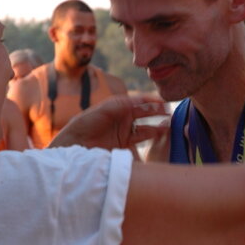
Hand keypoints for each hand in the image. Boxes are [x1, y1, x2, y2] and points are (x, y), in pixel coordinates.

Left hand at [50, 92, 168, 150]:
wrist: (75, 145)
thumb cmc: (86, 123)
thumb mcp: (103, 110)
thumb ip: (121, 105)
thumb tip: (140, 101)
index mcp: (118, 105)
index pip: (139, 100)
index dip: (151, 100)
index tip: (163, 101)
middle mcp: (123, 116)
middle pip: (145, 112)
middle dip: (158, 111)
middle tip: (170, 111)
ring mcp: (124, 130)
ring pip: (146, 125)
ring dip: (158, 124)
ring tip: (169, 123)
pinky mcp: (124, 143)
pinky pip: (142, 137)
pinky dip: (152, 135)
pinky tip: (161, 133)